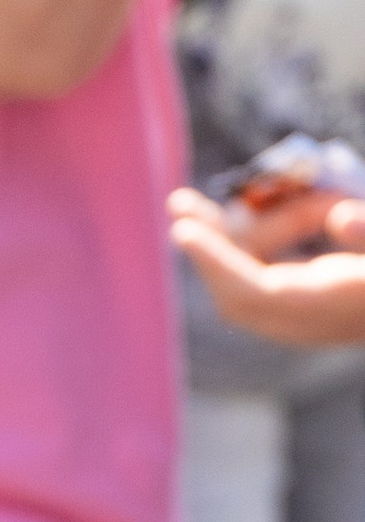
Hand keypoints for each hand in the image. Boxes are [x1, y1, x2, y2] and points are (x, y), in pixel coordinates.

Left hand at [169, 183, 364, 347]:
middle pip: (236, 289)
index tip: (182, 233)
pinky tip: (248, 208)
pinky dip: (254, 242)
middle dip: (208, 247)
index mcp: (325, 305)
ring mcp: (300, 314)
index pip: (254, 292)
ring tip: (199, 202)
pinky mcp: (303, 302)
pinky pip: (261, 273)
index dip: (216, 262)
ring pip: (245, 278)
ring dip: (226, 240)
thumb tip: (340, 216)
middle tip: (180, 203)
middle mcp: (305, 318)